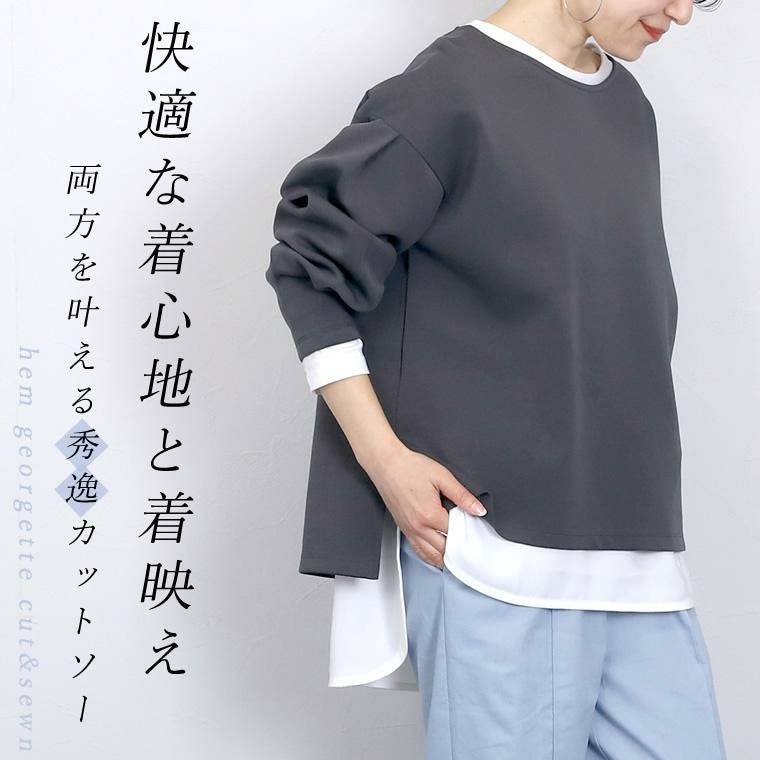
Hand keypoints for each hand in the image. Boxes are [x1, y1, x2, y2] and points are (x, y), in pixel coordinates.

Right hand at [361, 440, 486, 569]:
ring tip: (458, 554)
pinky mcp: (403, 529)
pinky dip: (431, 556)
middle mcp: (418, 527)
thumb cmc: (410, 468)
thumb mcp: (442, 477)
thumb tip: (478, 510)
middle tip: (472, 544)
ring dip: (445, 558)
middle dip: (459, 549)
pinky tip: (439, 553)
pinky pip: (419, 551)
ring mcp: (409, 530)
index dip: (470, 532)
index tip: (477, 529)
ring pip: (431, 556)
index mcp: (430, 515)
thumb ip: (462, 496)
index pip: (457, 535)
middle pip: (445, 550)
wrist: (386, 464)